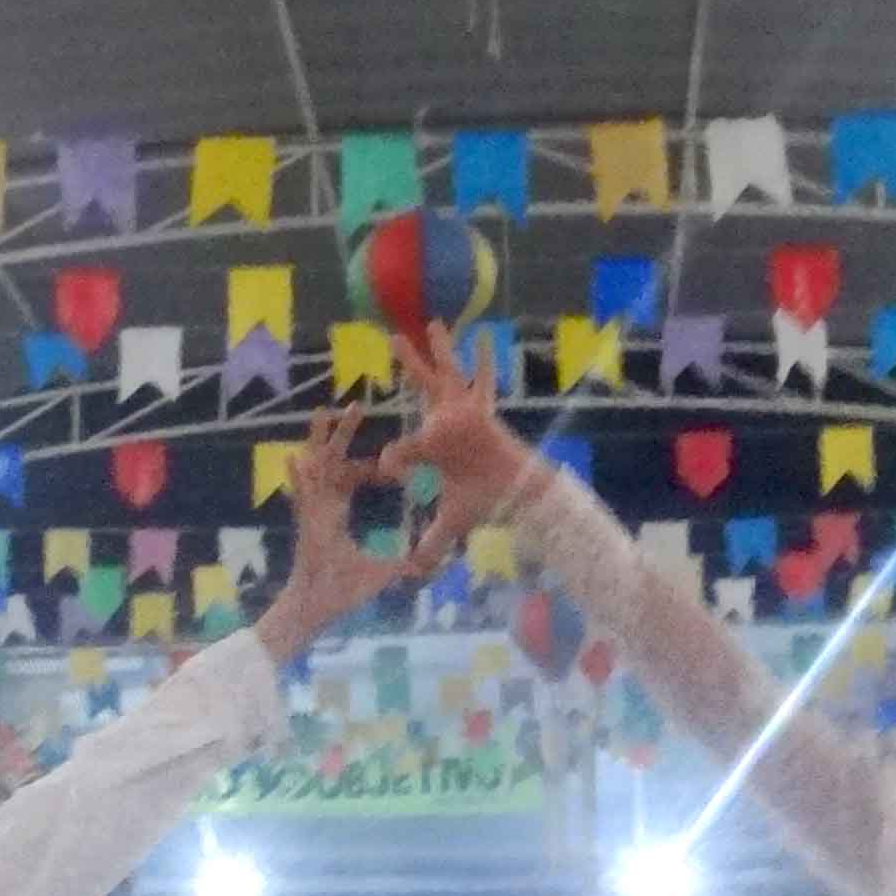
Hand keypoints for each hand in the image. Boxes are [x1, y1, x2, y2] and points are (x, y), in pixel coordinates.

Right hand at [253, 403, 407, 661]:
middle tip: (355, 405)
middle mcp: (322, 506)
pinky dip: (296, 479)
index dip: (368, 466)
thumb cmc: (343, 592)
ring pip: (315, 466)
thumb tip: (427, 568)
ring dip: (318, 440)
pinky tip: (292, 457)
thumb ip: (400, 566)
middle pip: (333, 460)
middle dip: (343, 434)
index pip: (353, 479)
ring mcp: (311, 514)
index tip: (384, 456)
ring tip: (323, 411)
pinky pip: (300, 497)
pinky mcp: (305, 527)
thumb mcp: (381, 573)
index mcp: (337, 513)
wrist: (317, 608)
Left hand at [389, 326, 535, 575]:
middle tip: (393, 339)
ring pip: (445, 376)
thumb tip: (414, 573)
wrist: (514, 496)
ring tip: (430, 323)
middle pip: (422, 388)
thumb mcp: (450, 523)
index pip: (403, 446)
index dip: (393, 460)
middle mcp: (446, 423)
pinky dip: (483, 362)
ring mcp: (462, 414)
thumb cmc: (485, 503)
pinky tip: (484, 334)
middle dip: (409, 365)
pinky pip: (480, 383)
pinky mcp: (478, 414)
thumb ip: (430, 543)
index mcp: (434, 446)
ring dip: (439, 350)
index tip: (382, 468)